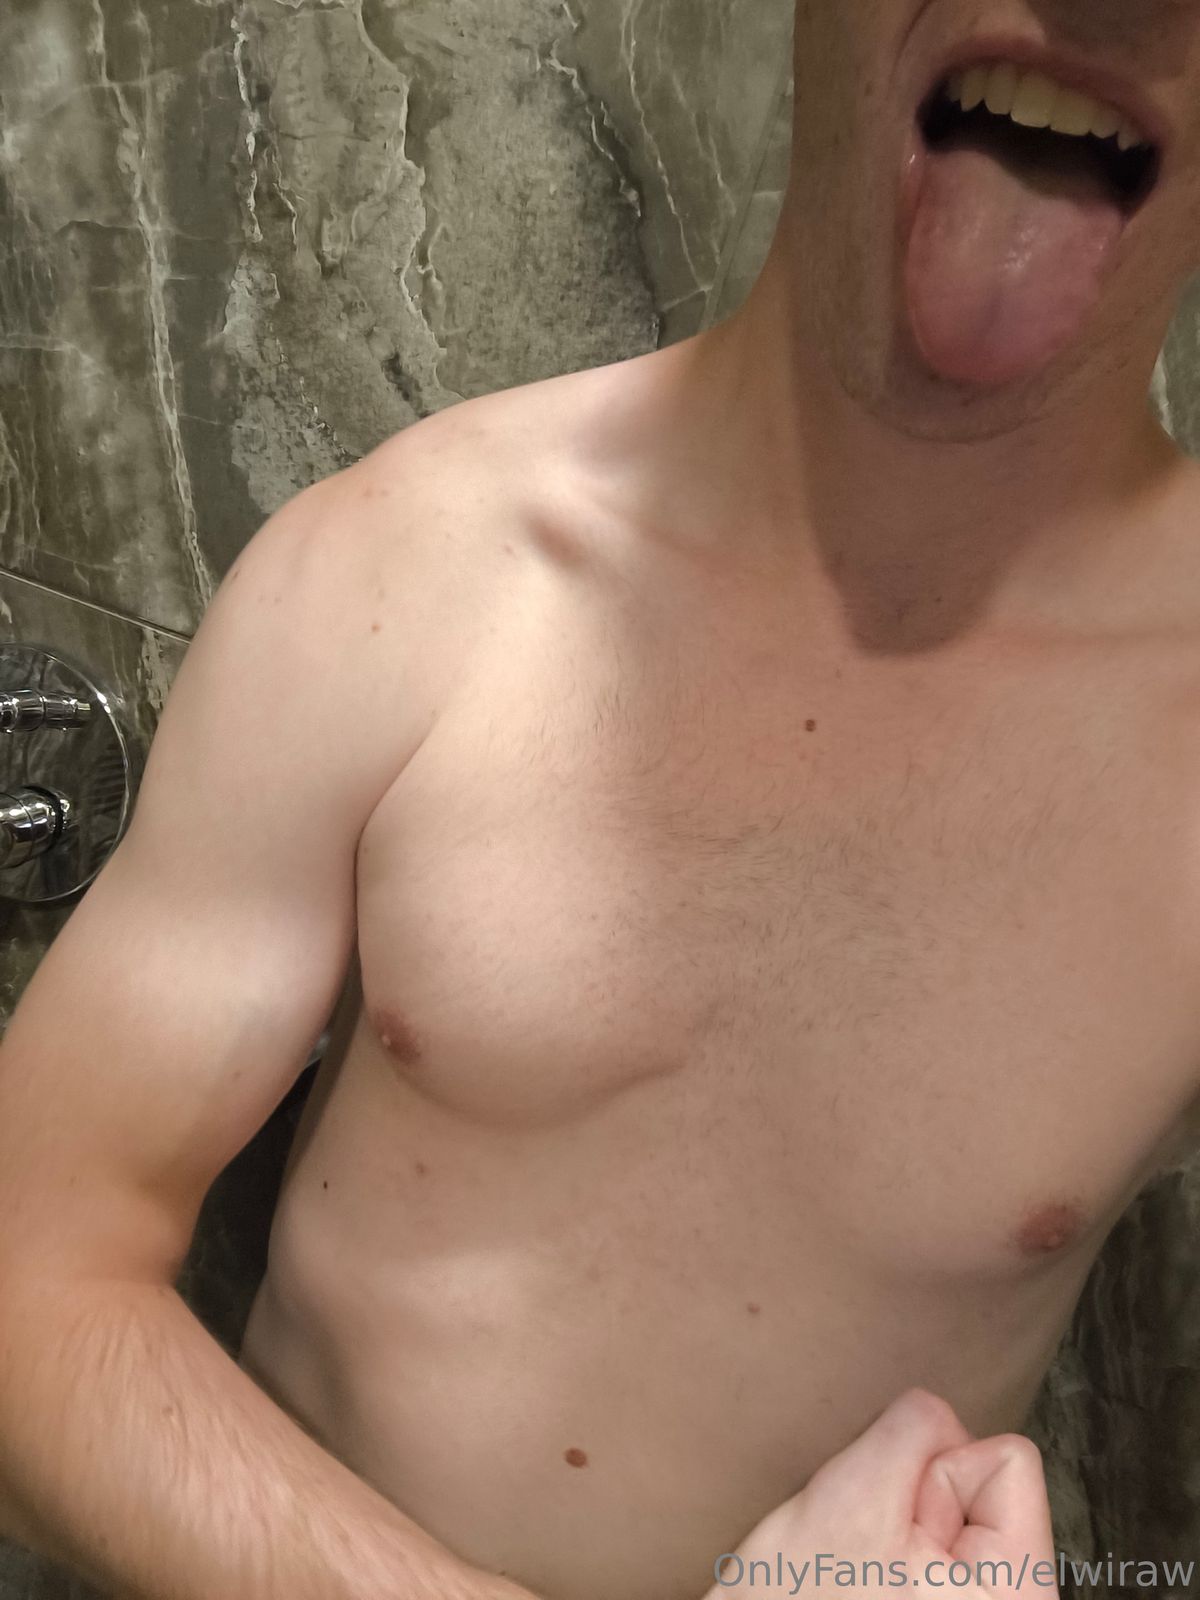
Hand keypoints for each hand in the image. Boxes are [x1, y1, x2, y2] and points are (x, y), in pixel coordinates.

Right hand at [704, 1388, 1058, 1597]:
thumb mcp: (854, 1494)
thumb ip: (916, 1428)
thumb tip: (939, 1411)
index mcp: (1019, 1591)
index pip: (1008, 1459)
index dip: (936, 1473)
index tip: (894, 1526)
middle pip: (982, 1483)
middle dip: (916, 1498)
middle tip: (866, 1551)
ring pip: (951, 1510)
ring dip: (898, 1522)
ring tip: (859, 1568)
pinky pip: (932, 1539)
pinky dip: (891, 1547)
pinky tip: (861, 1582)